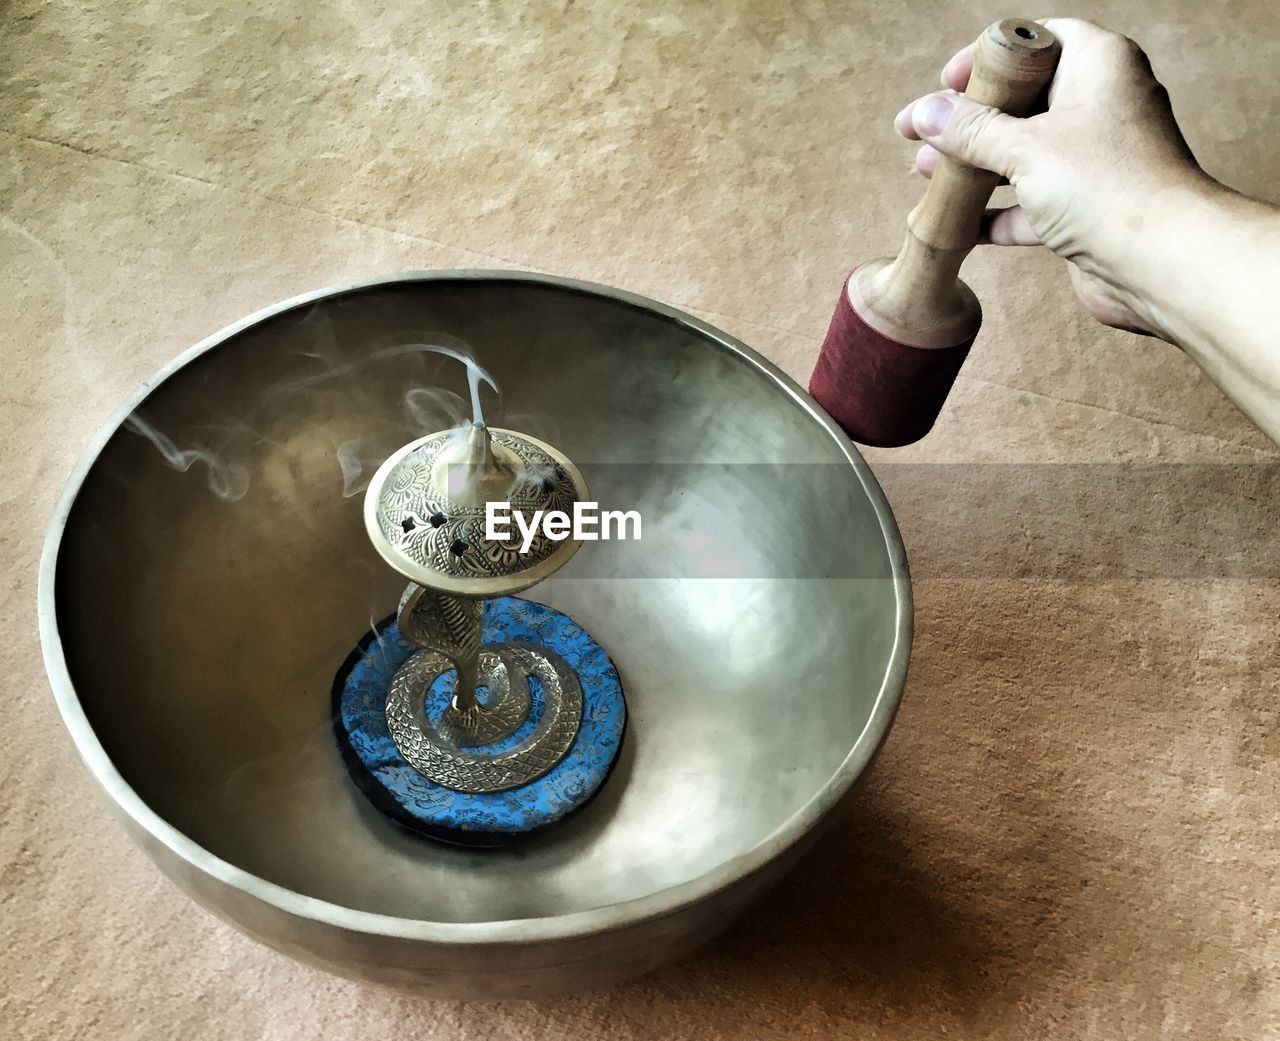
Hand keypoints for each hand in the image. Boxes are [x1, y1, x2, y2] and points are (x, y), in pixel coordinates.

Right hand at [893, 18, 1211, 337]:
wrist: (1162, 262)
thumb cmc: (1108, 188)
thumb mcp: (1025, 149)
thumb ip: (971, 131)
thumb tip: (925, 112)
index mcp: (1099, 67)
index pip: (1038, 41)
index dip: (989, 56)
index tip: (948, 80)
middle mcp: (1101, 107)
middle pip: (1023, 100)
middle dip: (969, 119)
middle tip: (920, 131)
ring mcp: (1094, 161)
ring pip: (1023, 153)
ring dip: (974, 165)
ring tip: (925, 175)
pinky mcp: (1087, 208)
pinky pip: (1031, 202)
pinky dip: (996, 211)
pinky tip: (959, 223)